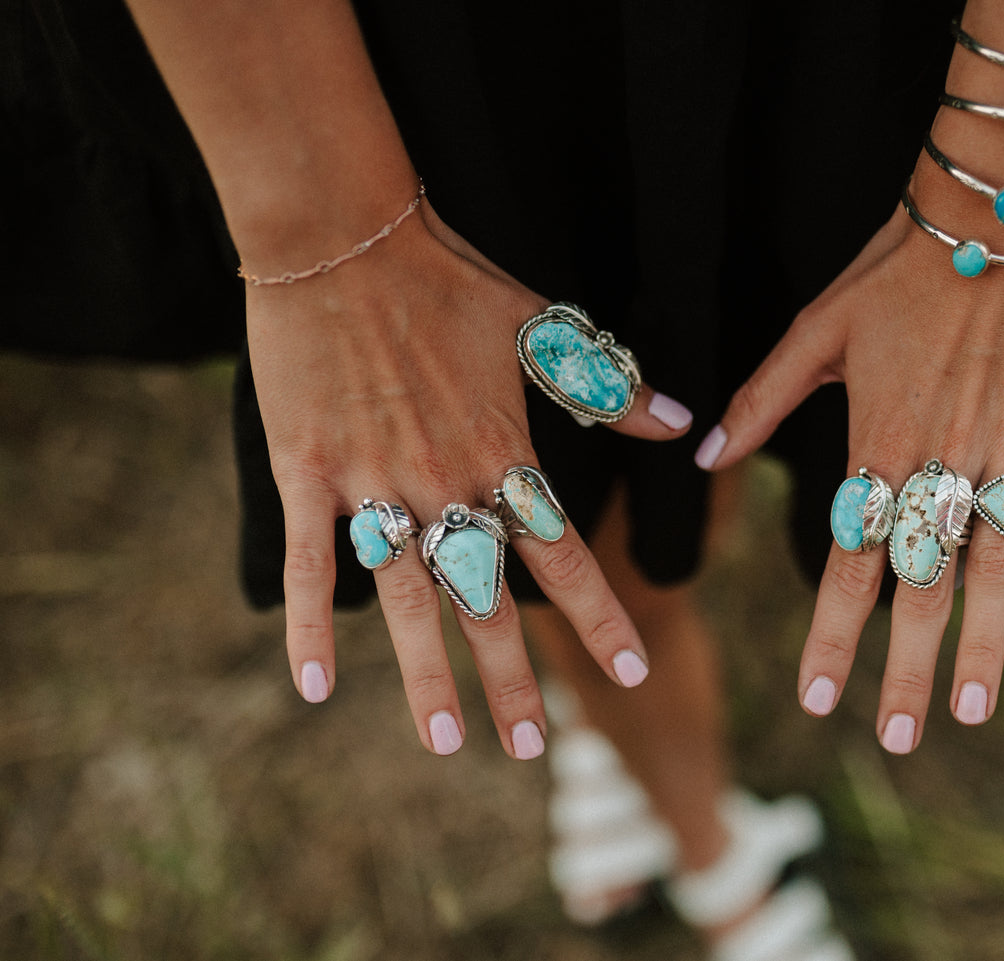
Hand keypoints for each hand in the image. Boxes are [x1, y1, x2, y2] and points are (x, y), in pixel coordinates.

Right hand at [247, 198, 691, 757]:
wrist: (342, 233)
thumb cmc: (445, 277)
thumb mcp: (541, 325)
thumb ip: (609, 388)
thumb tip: (683, 425)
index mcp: (503, 451)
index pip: (564, 555)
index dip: (600, 616)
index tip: (633, 669)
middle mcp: (444, 482)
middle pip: (488, 599)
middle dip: (514, 677)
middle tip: (529, 747)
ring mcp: (372, 484)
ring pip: (408, 600)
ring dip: (427, 677)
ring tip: (446, 741)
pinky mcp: (306, 473)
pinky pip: (309, 564)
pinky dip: (310, 628)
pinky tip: (313, 691)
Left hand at [695, 200, 1003, 753]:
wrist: (997, 212)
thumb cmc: (897, 269)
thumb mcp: (816, 328)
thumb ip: (760, 398)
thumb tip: (706, 453)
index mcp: (878, 441)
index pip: (848, 560)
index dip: (832, 635)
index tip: (818, 699)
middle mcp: (943, 458)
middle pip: (920, 582)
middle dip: (904, 669)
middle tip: (898, 740)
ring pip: (991, 565)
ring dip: (979, 644)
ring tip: (969, 712)